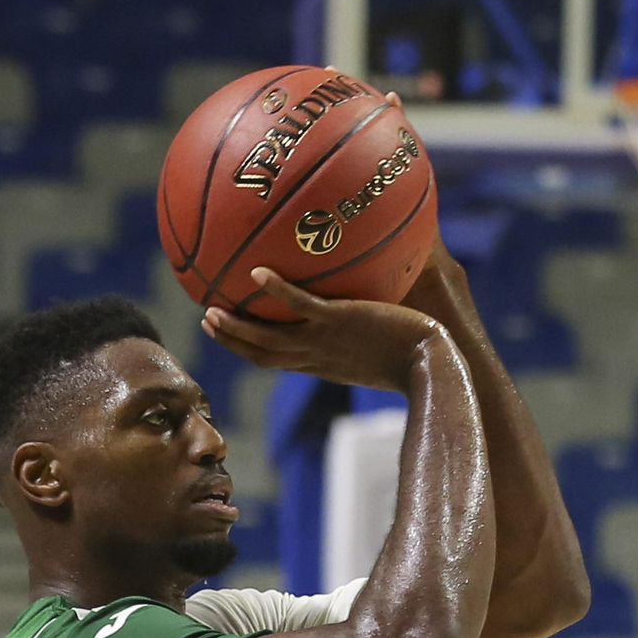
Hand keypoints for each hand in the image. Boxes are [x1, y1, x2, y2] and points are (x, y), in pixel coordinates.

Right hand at [202, 267, 446, 391]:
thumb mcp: (384, 348)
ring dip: (237, 327)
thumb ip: (368, 332)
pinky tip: (257, 273)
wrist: (430, 365)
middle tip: (208, 320)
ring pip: (268, 338)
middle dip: (232, 341)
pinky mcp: (339, 321)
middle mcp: (316, 357)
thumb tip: (370, 311)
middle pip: (262, 353)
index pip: (278, 360)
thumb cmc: (416, 358)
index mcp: (322, 365)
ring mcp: (324, 340)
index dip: (250, 349)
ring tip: (211, 309)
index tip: (231, 335)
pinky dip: (276, 291)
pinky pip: (300, 305)